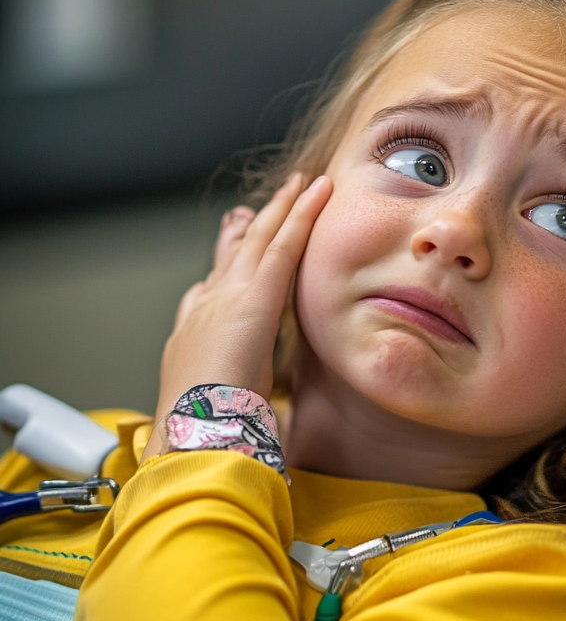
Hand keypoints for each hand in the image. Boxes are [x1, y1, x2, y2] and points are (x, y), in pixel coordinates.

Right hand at [143, 173, 332, 459]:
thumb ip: (238, 399)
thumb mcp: (220, 410)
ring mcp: (229, 295)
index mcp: (195, 337)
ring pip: (261, 240)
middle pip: (232, 256)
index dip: (224, 266)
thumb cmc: (208, 434)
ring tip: (298, 185)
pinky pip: (284, 243)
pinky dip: (301, 214)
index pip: (211, 290)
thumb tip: (254, 412)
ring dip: (282, 209)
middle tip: (260, 203)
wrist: (196, 430)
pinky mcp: (256, 293)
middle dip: (248, 228)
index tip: (234, 250)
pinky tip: (316, 191)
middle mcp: (206, 307)